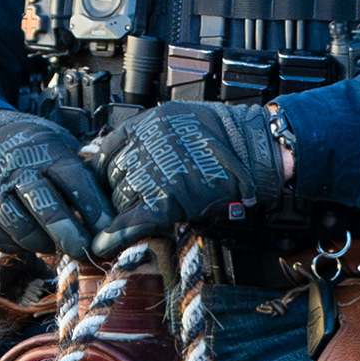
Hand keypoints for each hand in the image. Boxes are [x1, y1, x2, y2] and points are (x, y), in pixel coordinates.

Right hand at [0, 108, 113, 256]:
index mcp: (49, 153)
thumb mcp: (62, 153)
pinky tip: (34, 242)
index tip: (110, 230)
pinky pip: (2, 236)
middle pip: (44, 202)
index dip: (93, 207)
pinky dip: (21, 245)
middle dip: (66, 230)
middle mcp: (20, 171)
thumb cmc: (37, 155)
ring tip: (57, 247)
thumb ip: (85, 181)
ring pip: (19, 223)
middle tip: (84, 249)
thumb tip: (120, 218)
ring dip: (42, 241)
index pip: (74, 179)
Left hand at [89, 100, 290, 257]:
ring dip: (121, 210)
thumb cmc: (227, 136)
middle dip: (114, 191)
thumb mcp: (181, 119)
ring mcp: (154, 172)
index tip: (105, 181)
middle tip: (123, 202)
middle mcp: (146, 145)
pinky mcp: (166, 199)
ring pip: (119, 197)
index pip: (107, 150)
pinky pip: (131, 218)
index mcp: (147, 124)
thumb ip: (151, 134)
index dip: (105, 170)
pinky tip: (105, 241)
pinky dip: (117, 232)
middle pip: (110, 176)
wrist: (254, 151)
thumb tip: (124, 151)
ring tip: (126, 218)